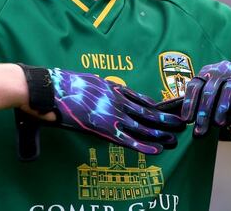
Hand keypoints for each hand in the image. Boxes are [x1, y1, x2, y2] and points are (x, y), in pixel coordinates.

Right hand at [17, 65, 183, 158]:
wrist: (49, 88)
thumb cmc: (60, 85)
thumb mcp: (83, 81)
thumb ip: (94, 87)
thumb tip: (98, 89)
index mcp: (111, 88)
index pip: (139, 98)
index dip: (155, 105)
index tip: (167, 109)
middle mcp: (116, 100)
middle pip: (147, 111)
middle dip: (165, 119)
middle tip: (181, 124)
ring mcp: (111, 113)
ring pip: (143, 125)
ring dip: (160, 133)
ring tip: (176, 138)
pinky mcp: (103, 127)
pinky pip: (128, 139)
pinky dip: (143, 145)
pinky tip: (156, 150)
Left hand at [180, 60, 230, 137]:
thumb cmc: (228, 99)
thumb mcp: (211, 99)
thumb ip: (194, 104)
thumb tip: (170, 114)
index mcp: (208, 72)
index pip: (194, 85)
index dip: (189, 103)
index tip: (186, 120)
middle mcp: (222, 69)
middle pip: (210, 90)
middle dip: (204, 113)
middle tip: (200, 130)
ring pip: (228, 89)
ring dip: (222, 108)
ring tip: (219, 124)